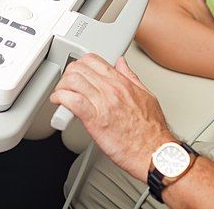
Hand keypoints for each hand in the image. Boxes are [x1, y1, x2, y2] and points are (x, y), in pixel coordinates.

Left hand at [50, 54, 173, 179]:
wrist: (154, 152)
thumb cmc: (152, 131)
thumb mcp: (147, 95)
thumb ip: (131, 77)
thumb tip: (122, 64)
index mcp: (122, 82)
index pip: (93, 60)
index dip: (80, 65)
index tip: (77, 73)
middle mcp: (111, 89)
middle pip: (79, 68)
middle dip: (67, 75)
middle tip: (66, 85)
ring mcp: (103, 103)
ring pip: (72, 81)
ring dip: (61, 86)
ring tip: (61, 95)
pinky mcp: (95, 120)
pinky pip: (72, 101)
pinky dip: (61, 99)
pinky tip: (59, 103)